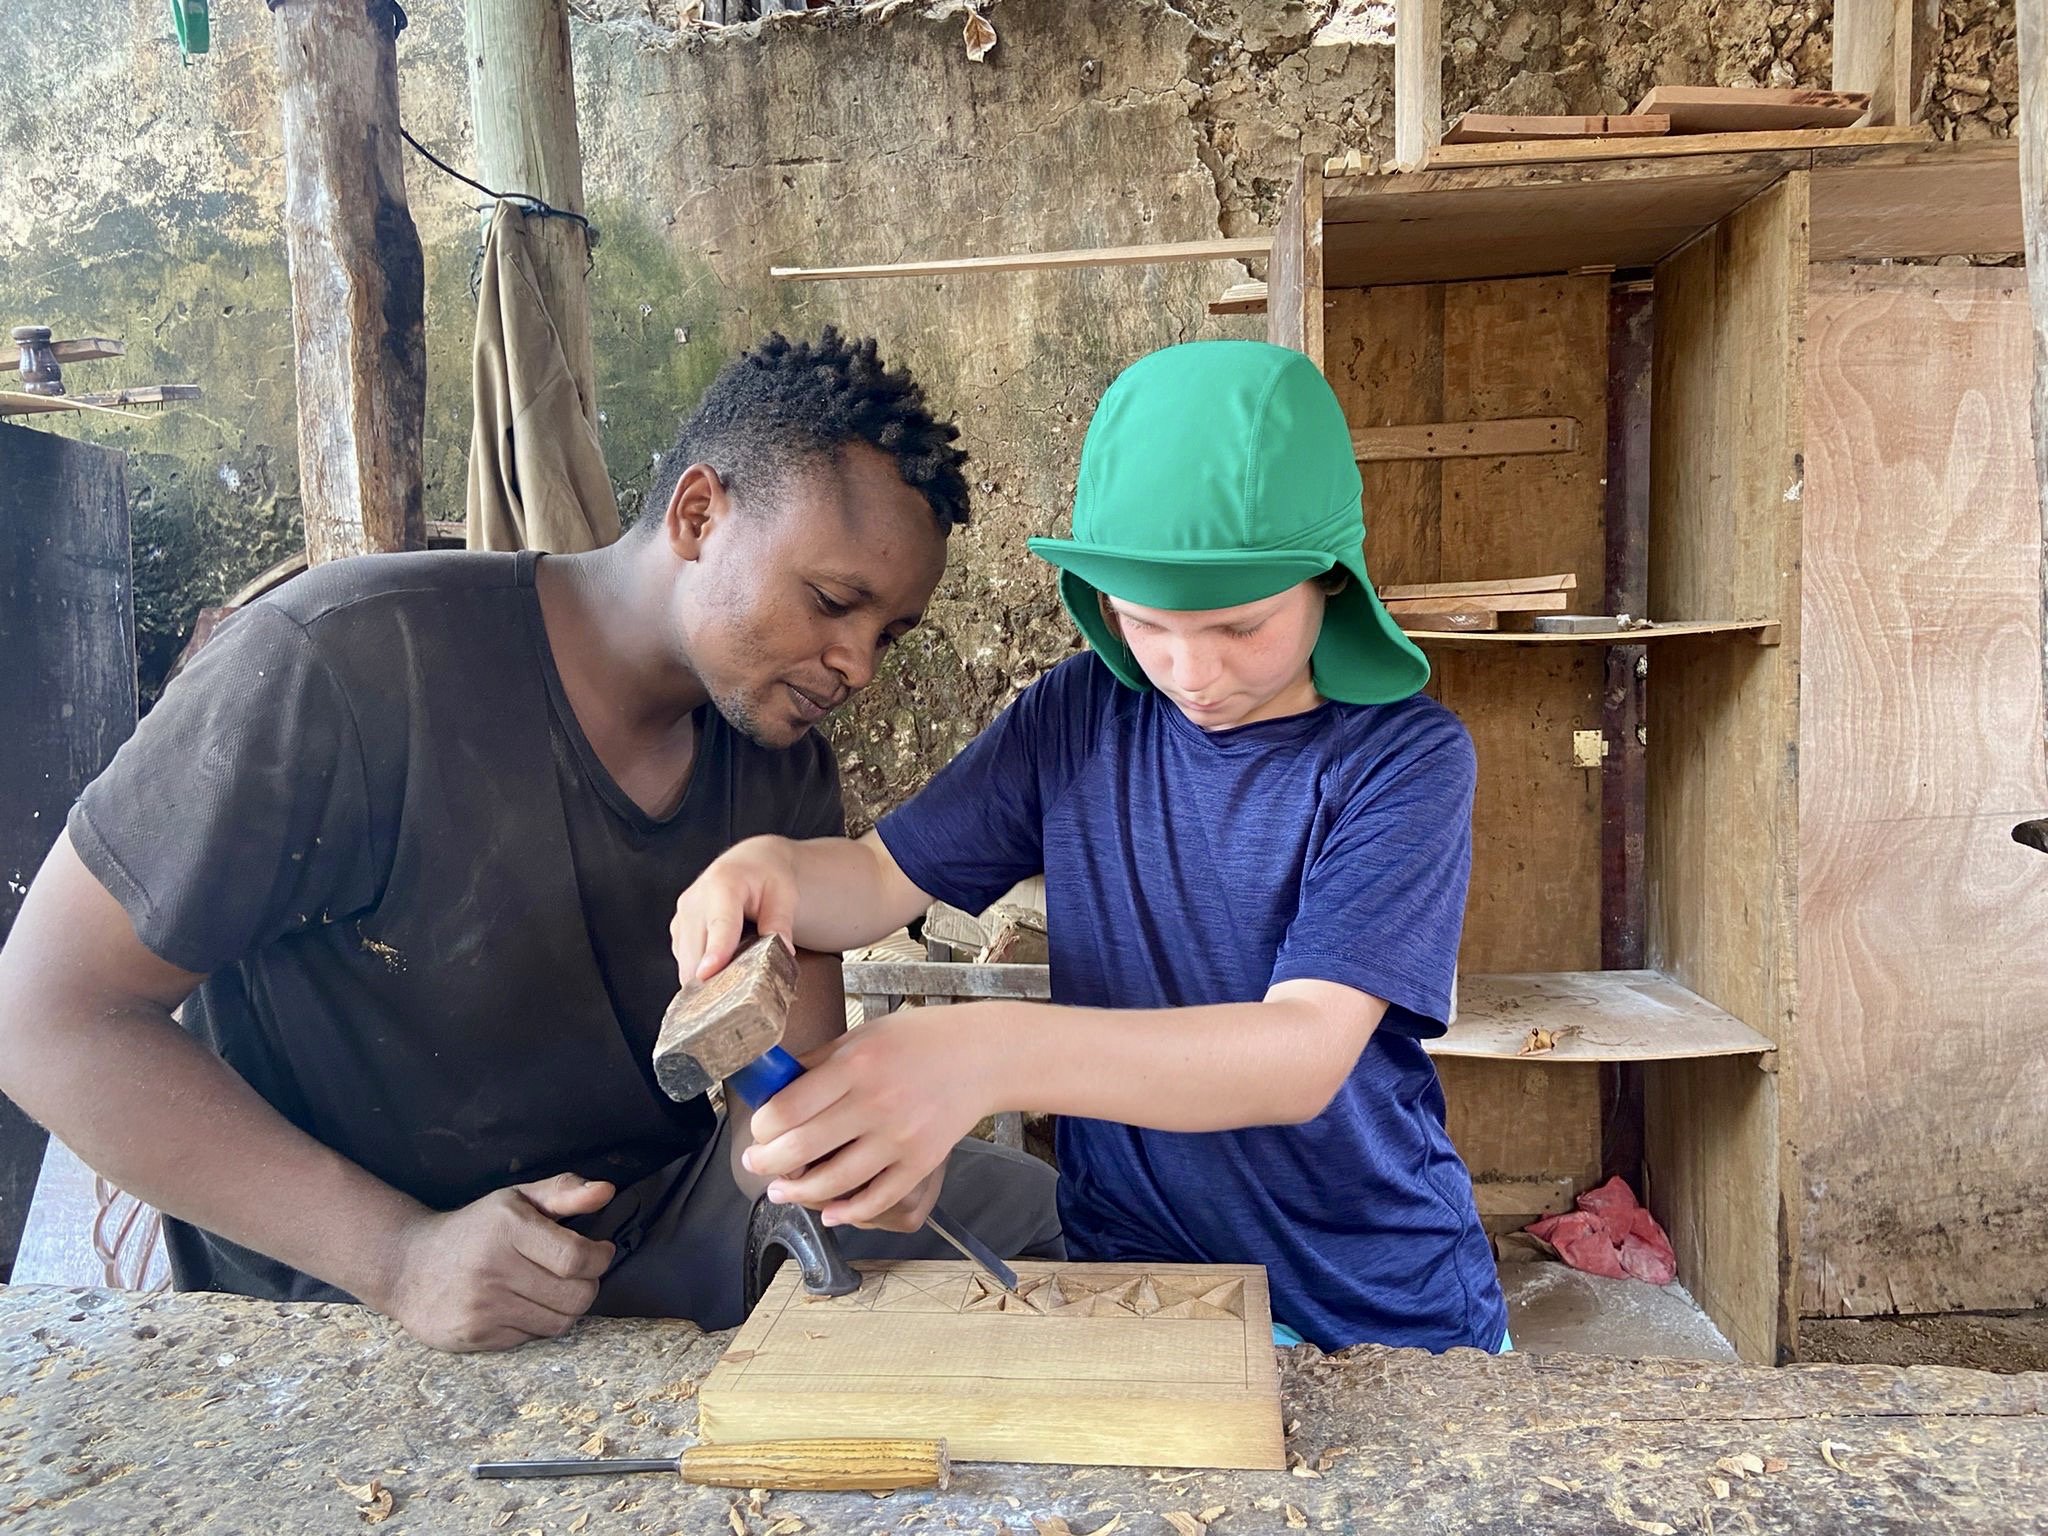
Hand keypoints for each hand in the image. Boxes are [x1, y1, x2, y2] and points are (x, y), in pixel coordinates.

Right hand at [373, 1173, 616, 1351]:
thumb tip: (607, 1191)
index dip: (600, 1258)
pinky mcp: (476, 1336)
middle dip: (587, 1285)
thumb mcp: (517, 1198)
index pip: (577, 1258)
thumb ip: (565, 1191)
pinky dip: (536, 1324)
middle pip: (576, 1296)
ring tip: (549, 1289)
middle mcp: (494, 1268)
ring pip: (559, 1322)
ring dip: (564, 1308)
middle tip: (574, 1274)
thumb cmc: (475, 1229)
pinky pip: (532, 1338)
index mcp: (508, 1227)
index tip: (599, 1251)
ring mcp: (483, 1306)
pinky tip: (521, 1306)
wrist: (408, 1266)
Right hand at [670, 836, 799, 983]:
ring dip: (709, 980)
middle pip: (697, 953)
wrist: (748, 864)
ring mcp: (681, 919)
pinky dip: (703, 975)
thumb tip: (782, 951)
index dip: (715, 951)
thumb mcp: (784, 894)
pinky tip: (725, 970)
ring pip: (687, 965)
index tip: (709, 973)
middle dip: (716, 979)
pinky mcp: (678, 934)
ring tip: (738, 981)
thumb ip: (780, 922)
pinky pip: (686, 965)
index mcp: (722, 885)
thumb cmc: (767, 878)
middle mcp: (694, 902)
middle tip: (744, 998)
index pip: (719, 924)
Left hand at [740, 1006, 1003, 1227]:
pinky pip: (875, 1199)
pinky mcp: (921, 1162)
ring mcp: (900, 1137)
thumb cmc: (918, 1039)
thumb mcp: (863, 1036)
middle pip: (800, 1148)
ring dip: (798, 1192)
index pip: (786, 1108)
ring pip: (832, 1182)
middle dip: (766, 1163)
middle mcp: (875, 1102)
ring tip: (782, 1190)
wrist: (983, 1055)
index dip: (761, 1128)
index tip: (758, 1132)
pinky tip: (829, 1210)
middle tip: (756, 1163)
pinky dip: (846, 1211)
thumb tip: (772, 1092)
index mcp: (855, 1064)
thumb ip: (818, 1064)